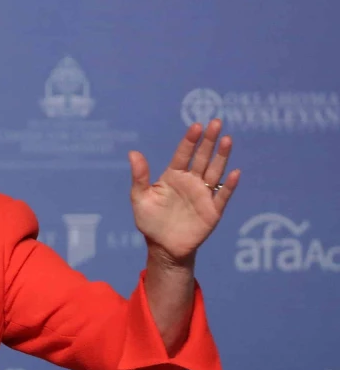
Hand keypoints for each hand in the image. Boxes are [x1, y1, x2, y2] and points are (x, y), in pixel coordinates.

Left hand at [128, 119, 240, 266]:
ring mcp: (203, 195)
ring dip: (221, 156)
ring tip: (226, 139)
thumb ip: (139, 176)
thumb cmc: (150, 221)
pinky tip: (235, 173)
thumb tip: (133, 152)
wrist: (163, 247)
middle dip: (209, 141)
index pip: (183, 154)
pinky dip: (229, 185)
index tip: (196, 126)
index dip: (190, 140)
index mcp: (173, 176)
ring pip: (215, 172)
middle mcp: (191, 181)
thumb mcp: (140, 198)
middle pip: (202, 157)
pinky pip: (222, 195)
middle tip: (216, 122)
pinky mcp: (212, 210)